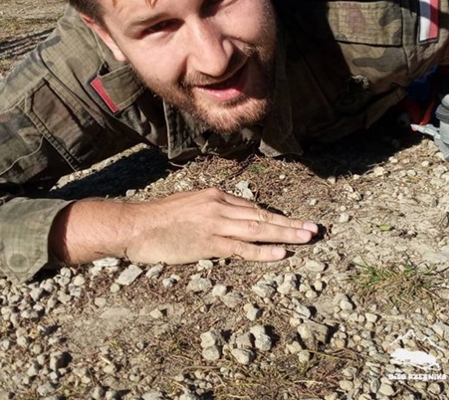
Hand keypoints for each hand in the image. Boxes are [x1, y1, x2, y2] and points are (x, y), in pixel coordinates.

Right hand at [50, 188, 318, 264]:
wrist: (134, 225)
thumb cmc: (155, 219)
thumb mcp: (186, 206)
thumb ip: (208, 211)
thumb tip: (225, 221)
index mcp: (215, 195)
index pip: (251, 207)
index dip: (273, 217)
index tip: (292, 223)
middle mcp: (219, 205)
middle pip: (262, 215)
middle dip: (289, 223)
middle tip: (314, 229)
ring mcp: (216, 223)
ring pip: (259, 229)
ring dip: (286, 234)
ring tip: (307, 238)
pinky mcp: (209, 242)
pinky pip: (242, 248)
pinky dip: (263, 251)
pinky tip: (281, 254)